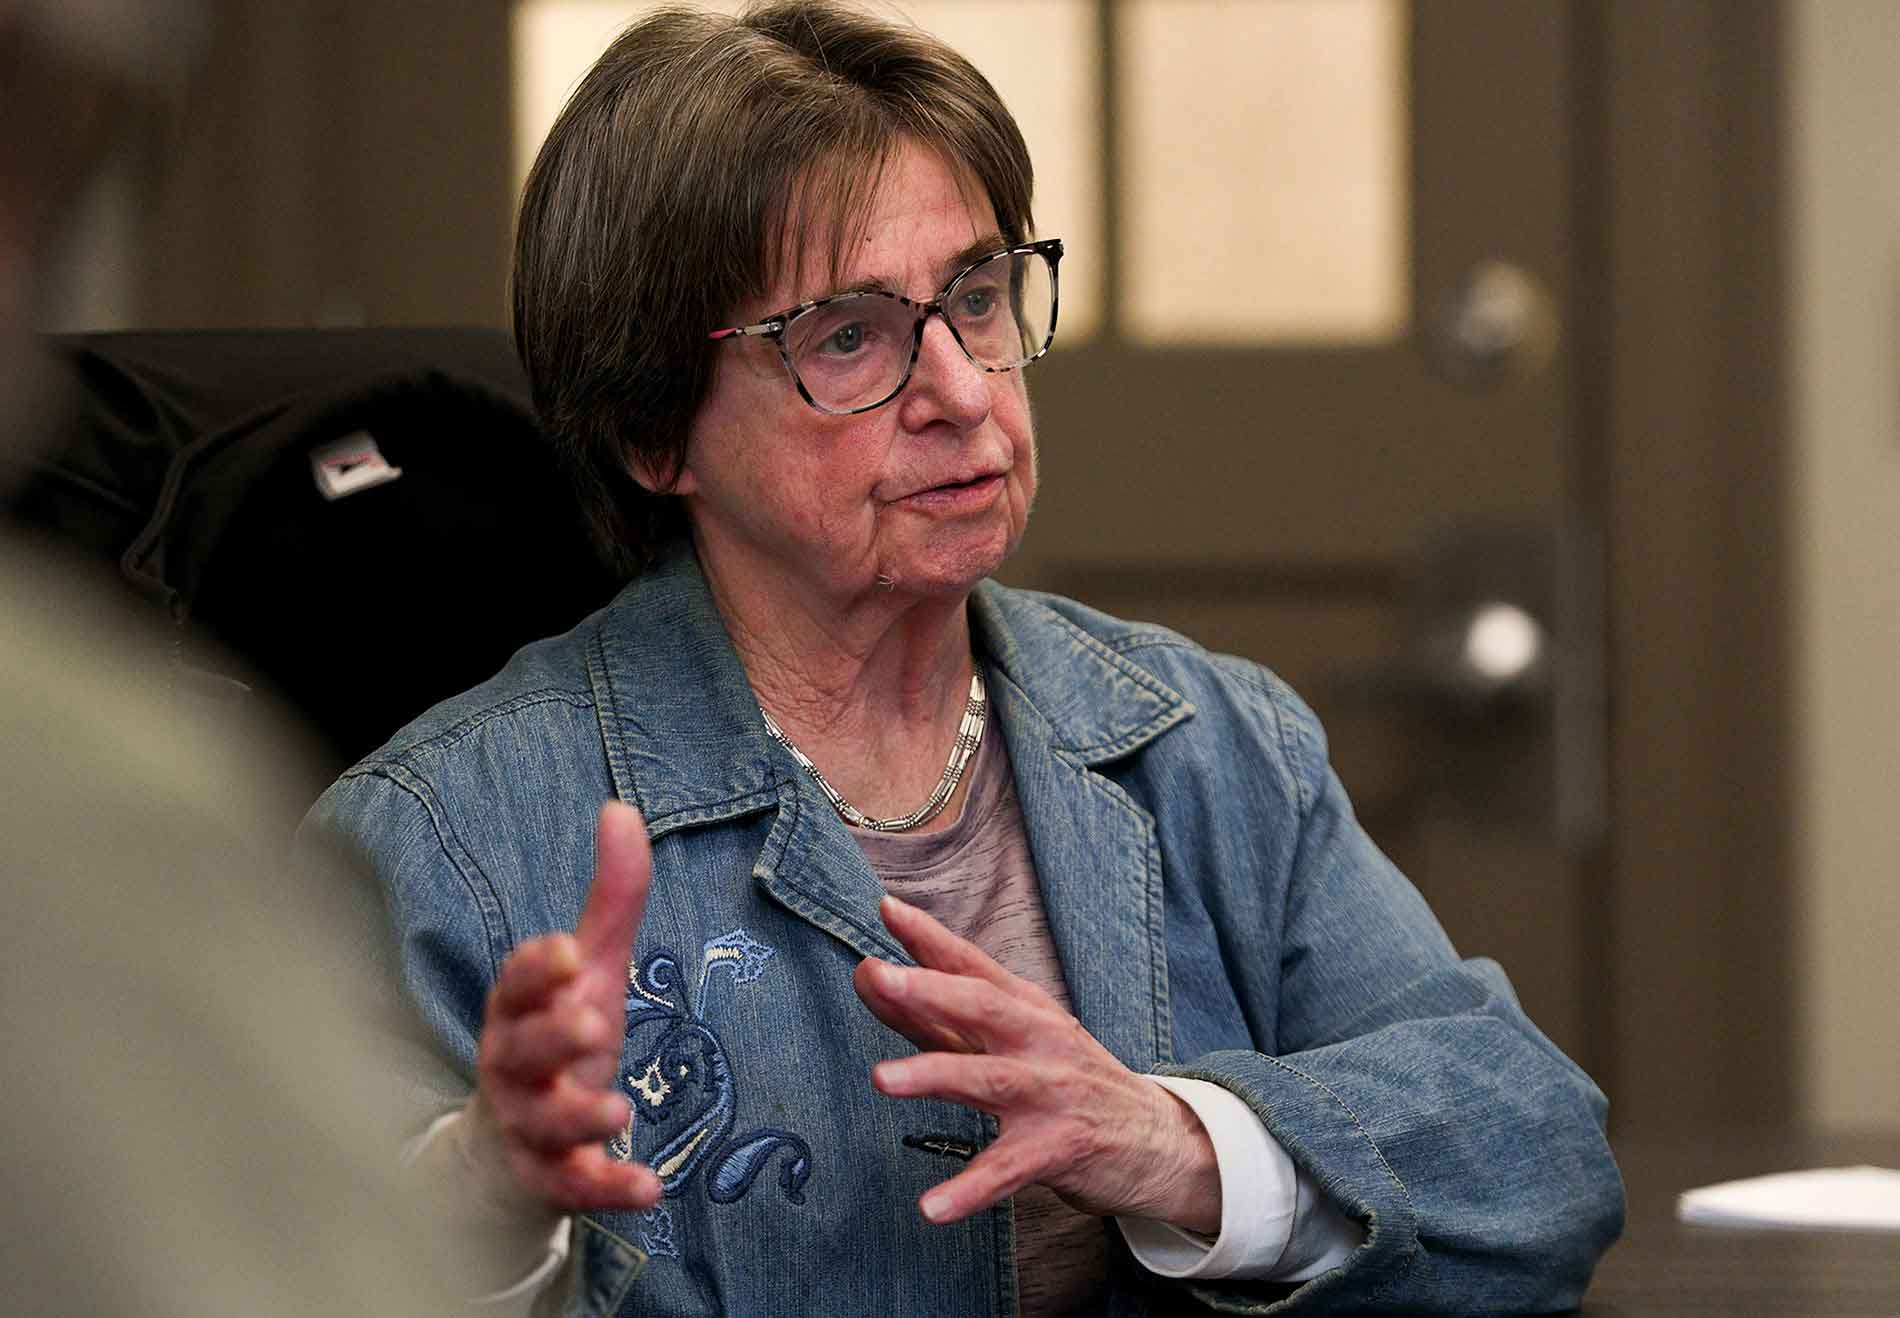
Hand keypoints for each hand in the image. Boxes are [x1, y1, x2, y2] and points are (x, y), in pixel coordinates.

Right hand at [466, 801, 661, 1213]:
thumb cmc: (555, 1041)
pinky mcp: (549, 1181)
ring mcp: (528, 1127)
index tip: (566, 950)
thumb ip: (610, 898)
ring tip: (618, 1111)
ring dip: (578, 1115)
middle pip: (522, 1050)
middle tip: (593, 1022)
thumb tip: (621, 807)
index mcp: (519, 1009)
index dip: (537, 967)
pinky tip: (649, 1189)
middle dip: (553, 1036)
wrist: (505, 1151)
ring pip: (543, 1122)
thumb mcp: (590, 970)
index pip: (516, 982)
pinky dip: (607, 1190)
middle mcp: (514, 1066)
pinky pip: (574, 1189)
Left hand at [854, 894, 1219, 1232]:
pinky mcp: (1060, 1147)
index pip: (973, 965)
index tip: (887, 908)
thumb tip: (867, 976)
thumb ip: (934, 1016)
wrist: (1159, 1140)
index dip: (930, 937)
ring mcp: (1052, 1092)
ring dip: (934, 1075)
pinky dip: (970, 1188)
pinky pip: (1007, 1169)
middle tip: (880, 977)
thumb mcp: (1008, 1041)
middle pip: (983, 1007)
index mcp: (1025, 1008)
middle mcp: (1040, 1040)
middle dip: (931, 990)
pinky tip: (931, 1207)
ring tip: (881, 1079)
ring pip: (989, 1079)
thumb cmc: (1066, 1082)